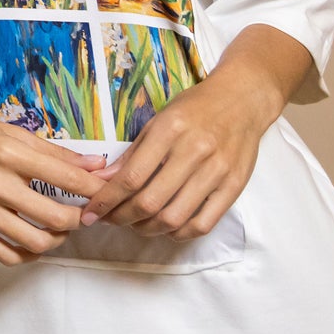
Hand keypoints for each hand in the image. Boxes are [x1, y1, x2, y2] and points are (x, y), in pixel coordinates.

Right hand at [0, 102, 106, 265]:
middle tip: (85, 214)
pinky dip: (28, 254)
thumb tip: (96, 166)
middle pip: (55, 217)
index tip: (106, 193)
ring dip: (58, 239)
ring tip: (61, 229)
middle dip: (81, 219)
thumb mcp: (11, 132)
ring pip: (34, 241)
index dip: (94, 189)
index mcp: (7, 153)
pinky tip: (35, 243)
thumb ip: (55, 152)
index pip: (66, 178)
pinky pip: (5, 254)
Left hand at [79, 63, 284, 239]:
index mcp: (170, 130)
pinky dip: (179, 233)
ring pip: (174, 218)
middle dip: (122, 218)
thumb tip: (104, 183)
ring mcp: (217, 171)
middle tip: (109, 220)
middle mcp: (195, 152)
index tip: (90, 213)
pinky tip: (166, 227)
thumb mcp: (158, 120)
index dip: (106, 201)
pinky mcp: (235, 187)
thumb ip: (132, 153)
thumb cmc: (195, 108)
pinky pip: (202, 224)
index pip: (131, 177)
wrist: (243, 100)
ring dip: (147, 229)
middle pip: (150, 202)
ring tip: (135, 224)